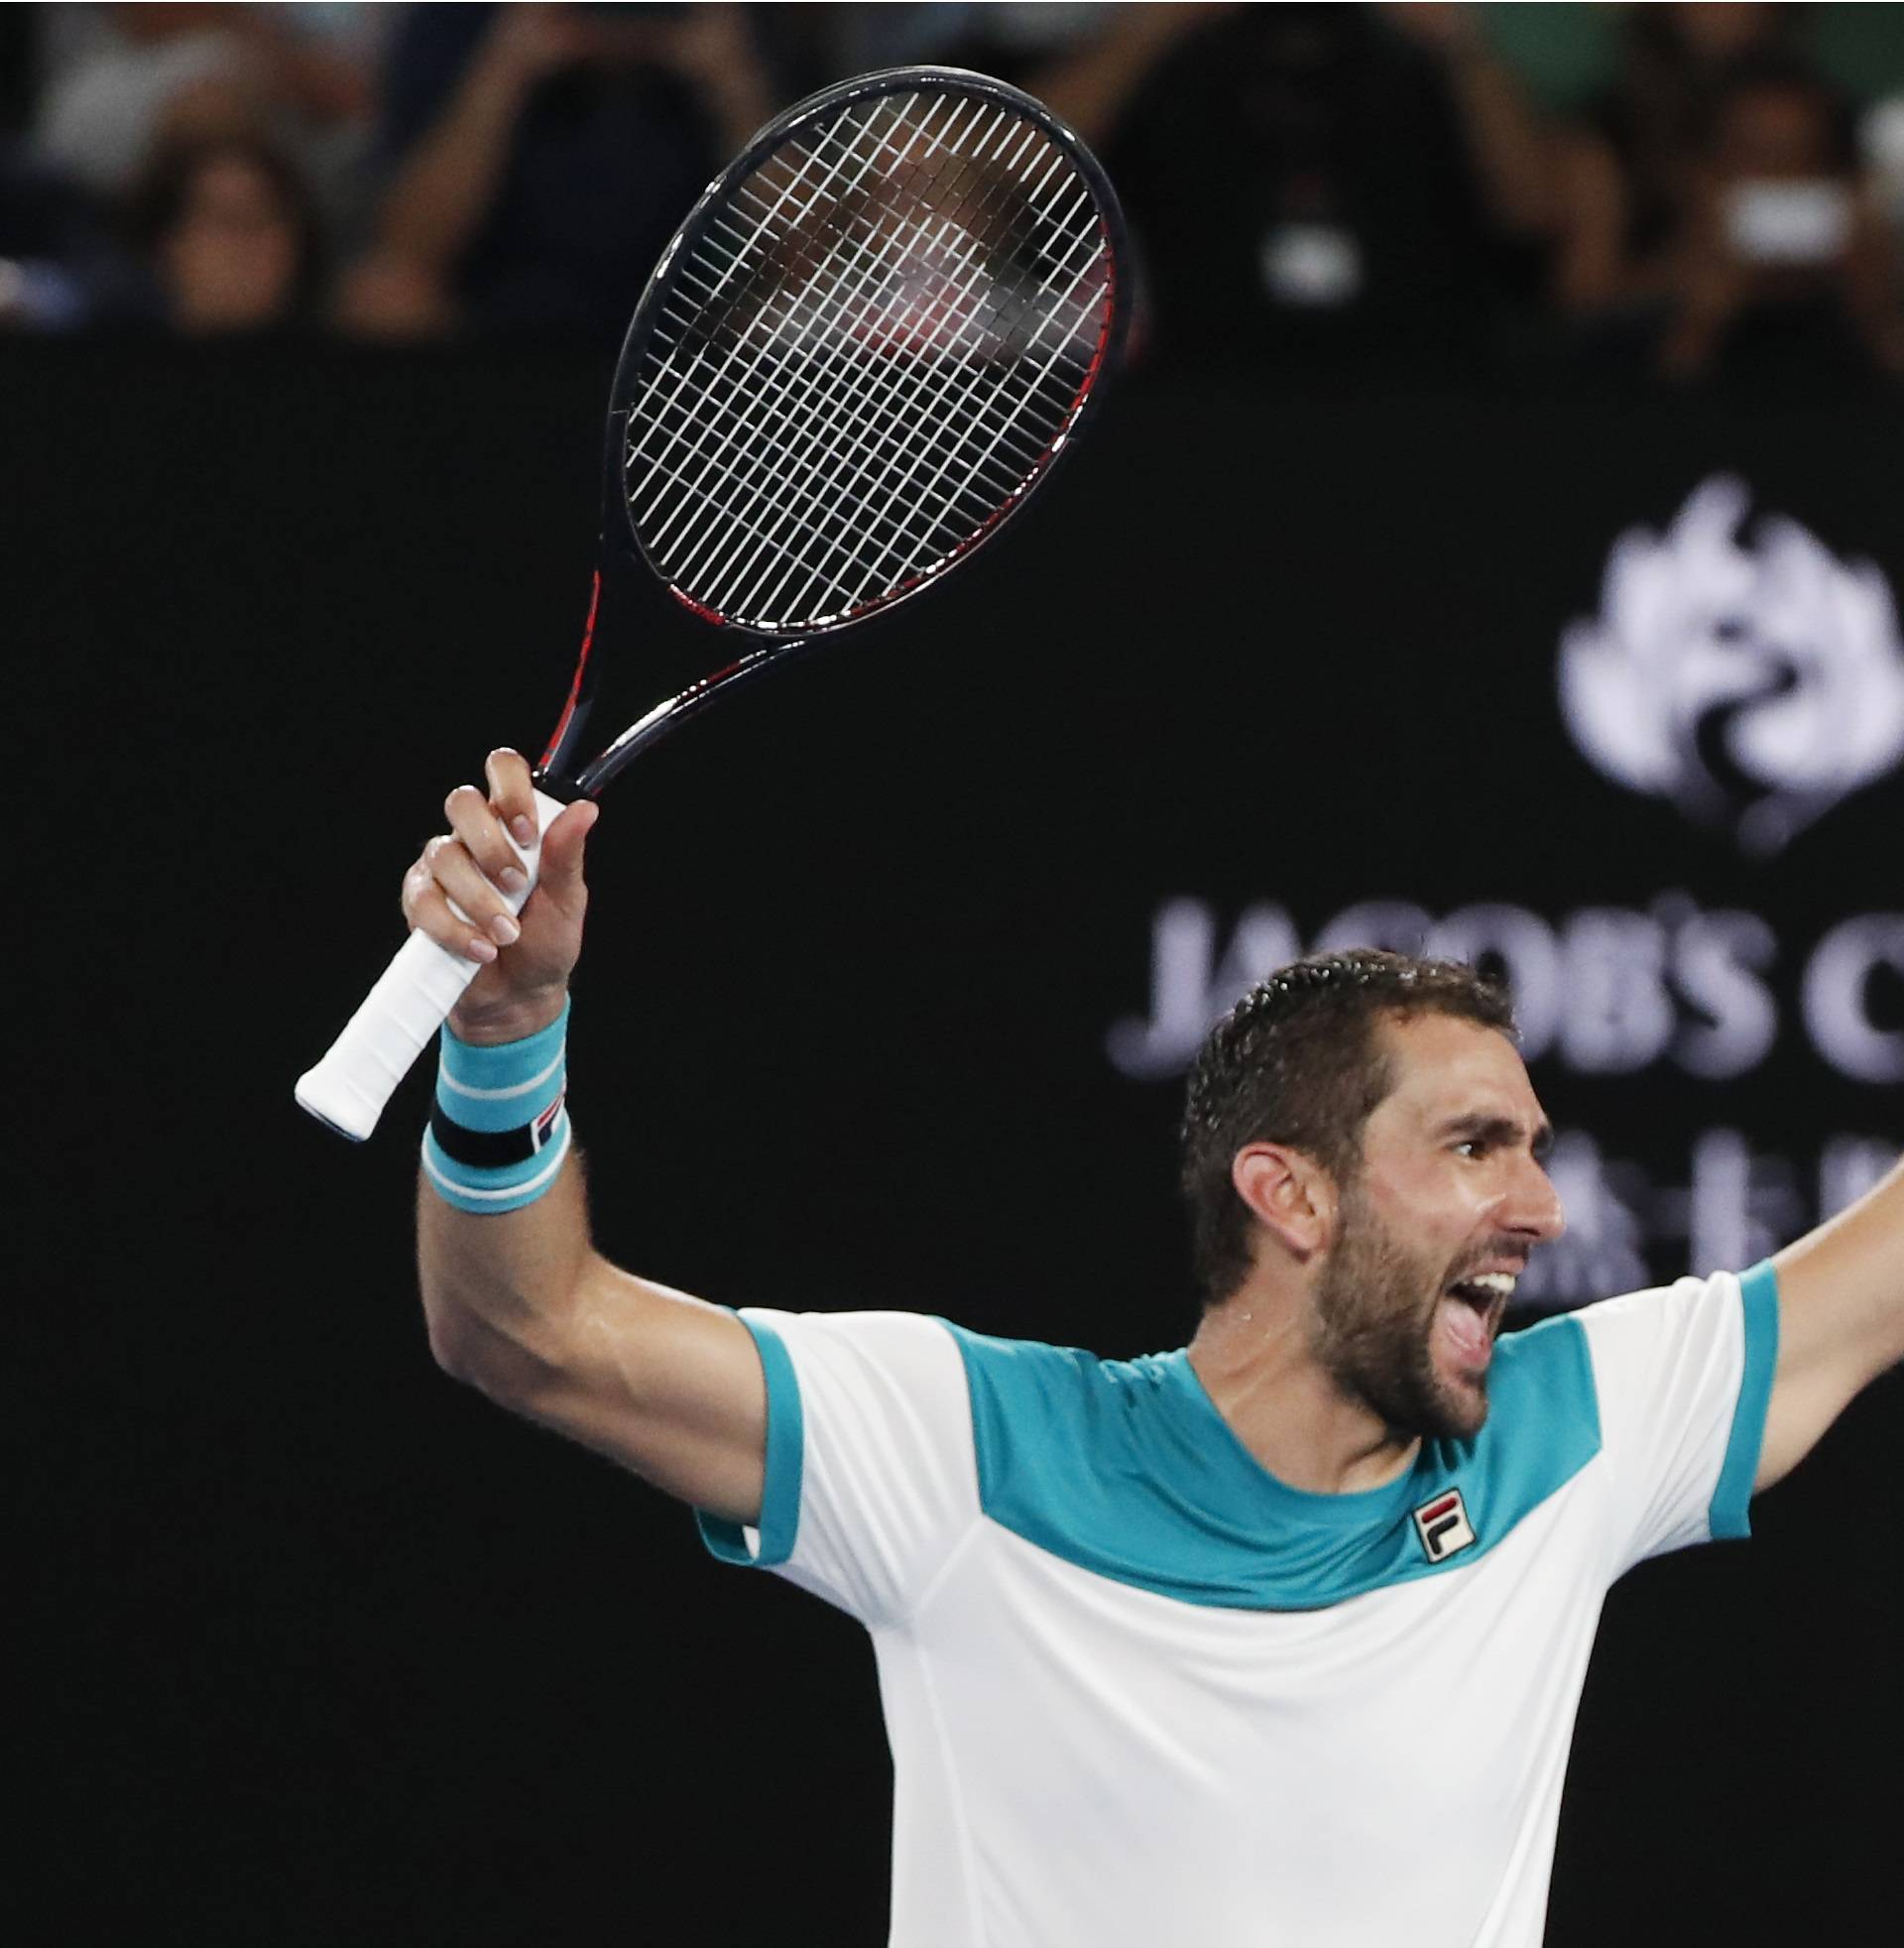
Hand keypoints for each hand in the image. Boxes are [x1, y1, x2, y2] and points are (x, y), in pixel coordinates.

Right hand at [402, 748, 599, 1043]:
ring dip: (479, 899)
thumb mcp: (567, 900)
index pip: (502, 771)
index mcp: (513, 824)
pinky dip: (455, 928)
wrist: (518, 995)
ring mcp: (441, 866)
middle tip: (517, 885)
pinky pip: (424, 901)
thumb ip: (567, 856)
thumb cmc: (545, 942)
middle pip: (462, 802)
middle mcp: (473, 837)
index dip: (510, 790)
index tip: (528, 833)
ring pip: (444, 855)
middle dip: (491, 846)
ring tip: (507, 933)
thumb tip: (585, 810)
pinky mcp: (418, 901)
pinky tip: (482, 948)